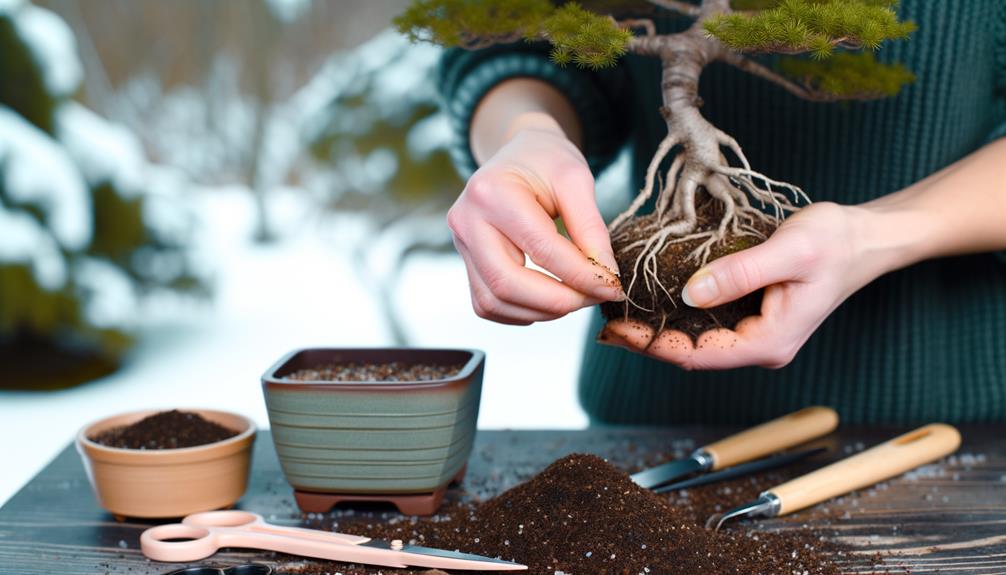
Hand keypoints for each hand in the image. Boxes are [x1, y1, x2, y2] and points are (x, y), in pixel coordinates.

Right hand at [448, 115, 623, 324]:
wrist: (518, 154)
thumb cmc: (546, 162)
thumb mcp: (575, 179)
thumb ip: (591, 228)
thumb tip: (606, 276)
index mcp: (491, 192)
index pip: (540, 248)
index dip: (581, 274)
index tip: (613, 285)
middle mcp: (466, 220)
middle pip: (507, 283)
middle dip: (558, 301)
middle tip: (595, 298)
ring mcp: (461, 245)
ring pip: (495, 301)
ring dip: (542, 311)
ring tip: (577, 297)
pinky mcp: (466, 263)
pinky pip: (488, 305)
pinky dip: (523, 312)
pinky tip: (550, 299)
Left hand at [600, 202, 881, 368]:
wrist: (867, 237)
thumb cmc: (835, 242)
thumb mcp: (790, 252)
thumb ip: (740, 273)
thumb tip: (689, 294)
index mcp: (768, 343)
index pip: (698, 355)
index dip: (652, 345)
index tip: (616, 328)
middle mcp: (760, 346)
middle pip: (691, 352)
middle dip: (647, 339)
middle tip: (604, 319)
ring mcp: (756, 333)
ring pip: (697, 338)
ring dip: (658, 327)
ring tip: (619, 310)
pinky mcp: (753, 316)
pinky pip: (707, 321)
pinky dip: (677, 312)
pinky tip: (652, 298)